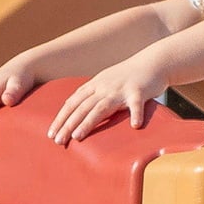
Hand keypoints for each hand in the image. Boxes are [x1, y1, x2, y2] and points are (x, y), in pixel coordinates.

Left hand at [47, 54, 169, 144]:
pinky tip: (135, 126)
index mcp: (95, 85)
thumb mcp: (106, 84)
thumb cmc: (128, 77)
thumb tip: (74, 112)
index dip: (61, 118)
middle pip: (82, 107)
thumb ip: (92, 97)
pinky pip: (137, 104)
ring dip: (88, 122)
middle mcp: (104, 86)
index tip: (51, 133)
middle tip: (57, 141)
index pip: (73, 102)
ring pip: (102, 106)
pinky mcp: (139, 91)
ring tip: (77, 137)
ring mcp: (121, 88)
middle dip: (68, 124)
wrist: (152, 62)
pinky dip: (136, 114)